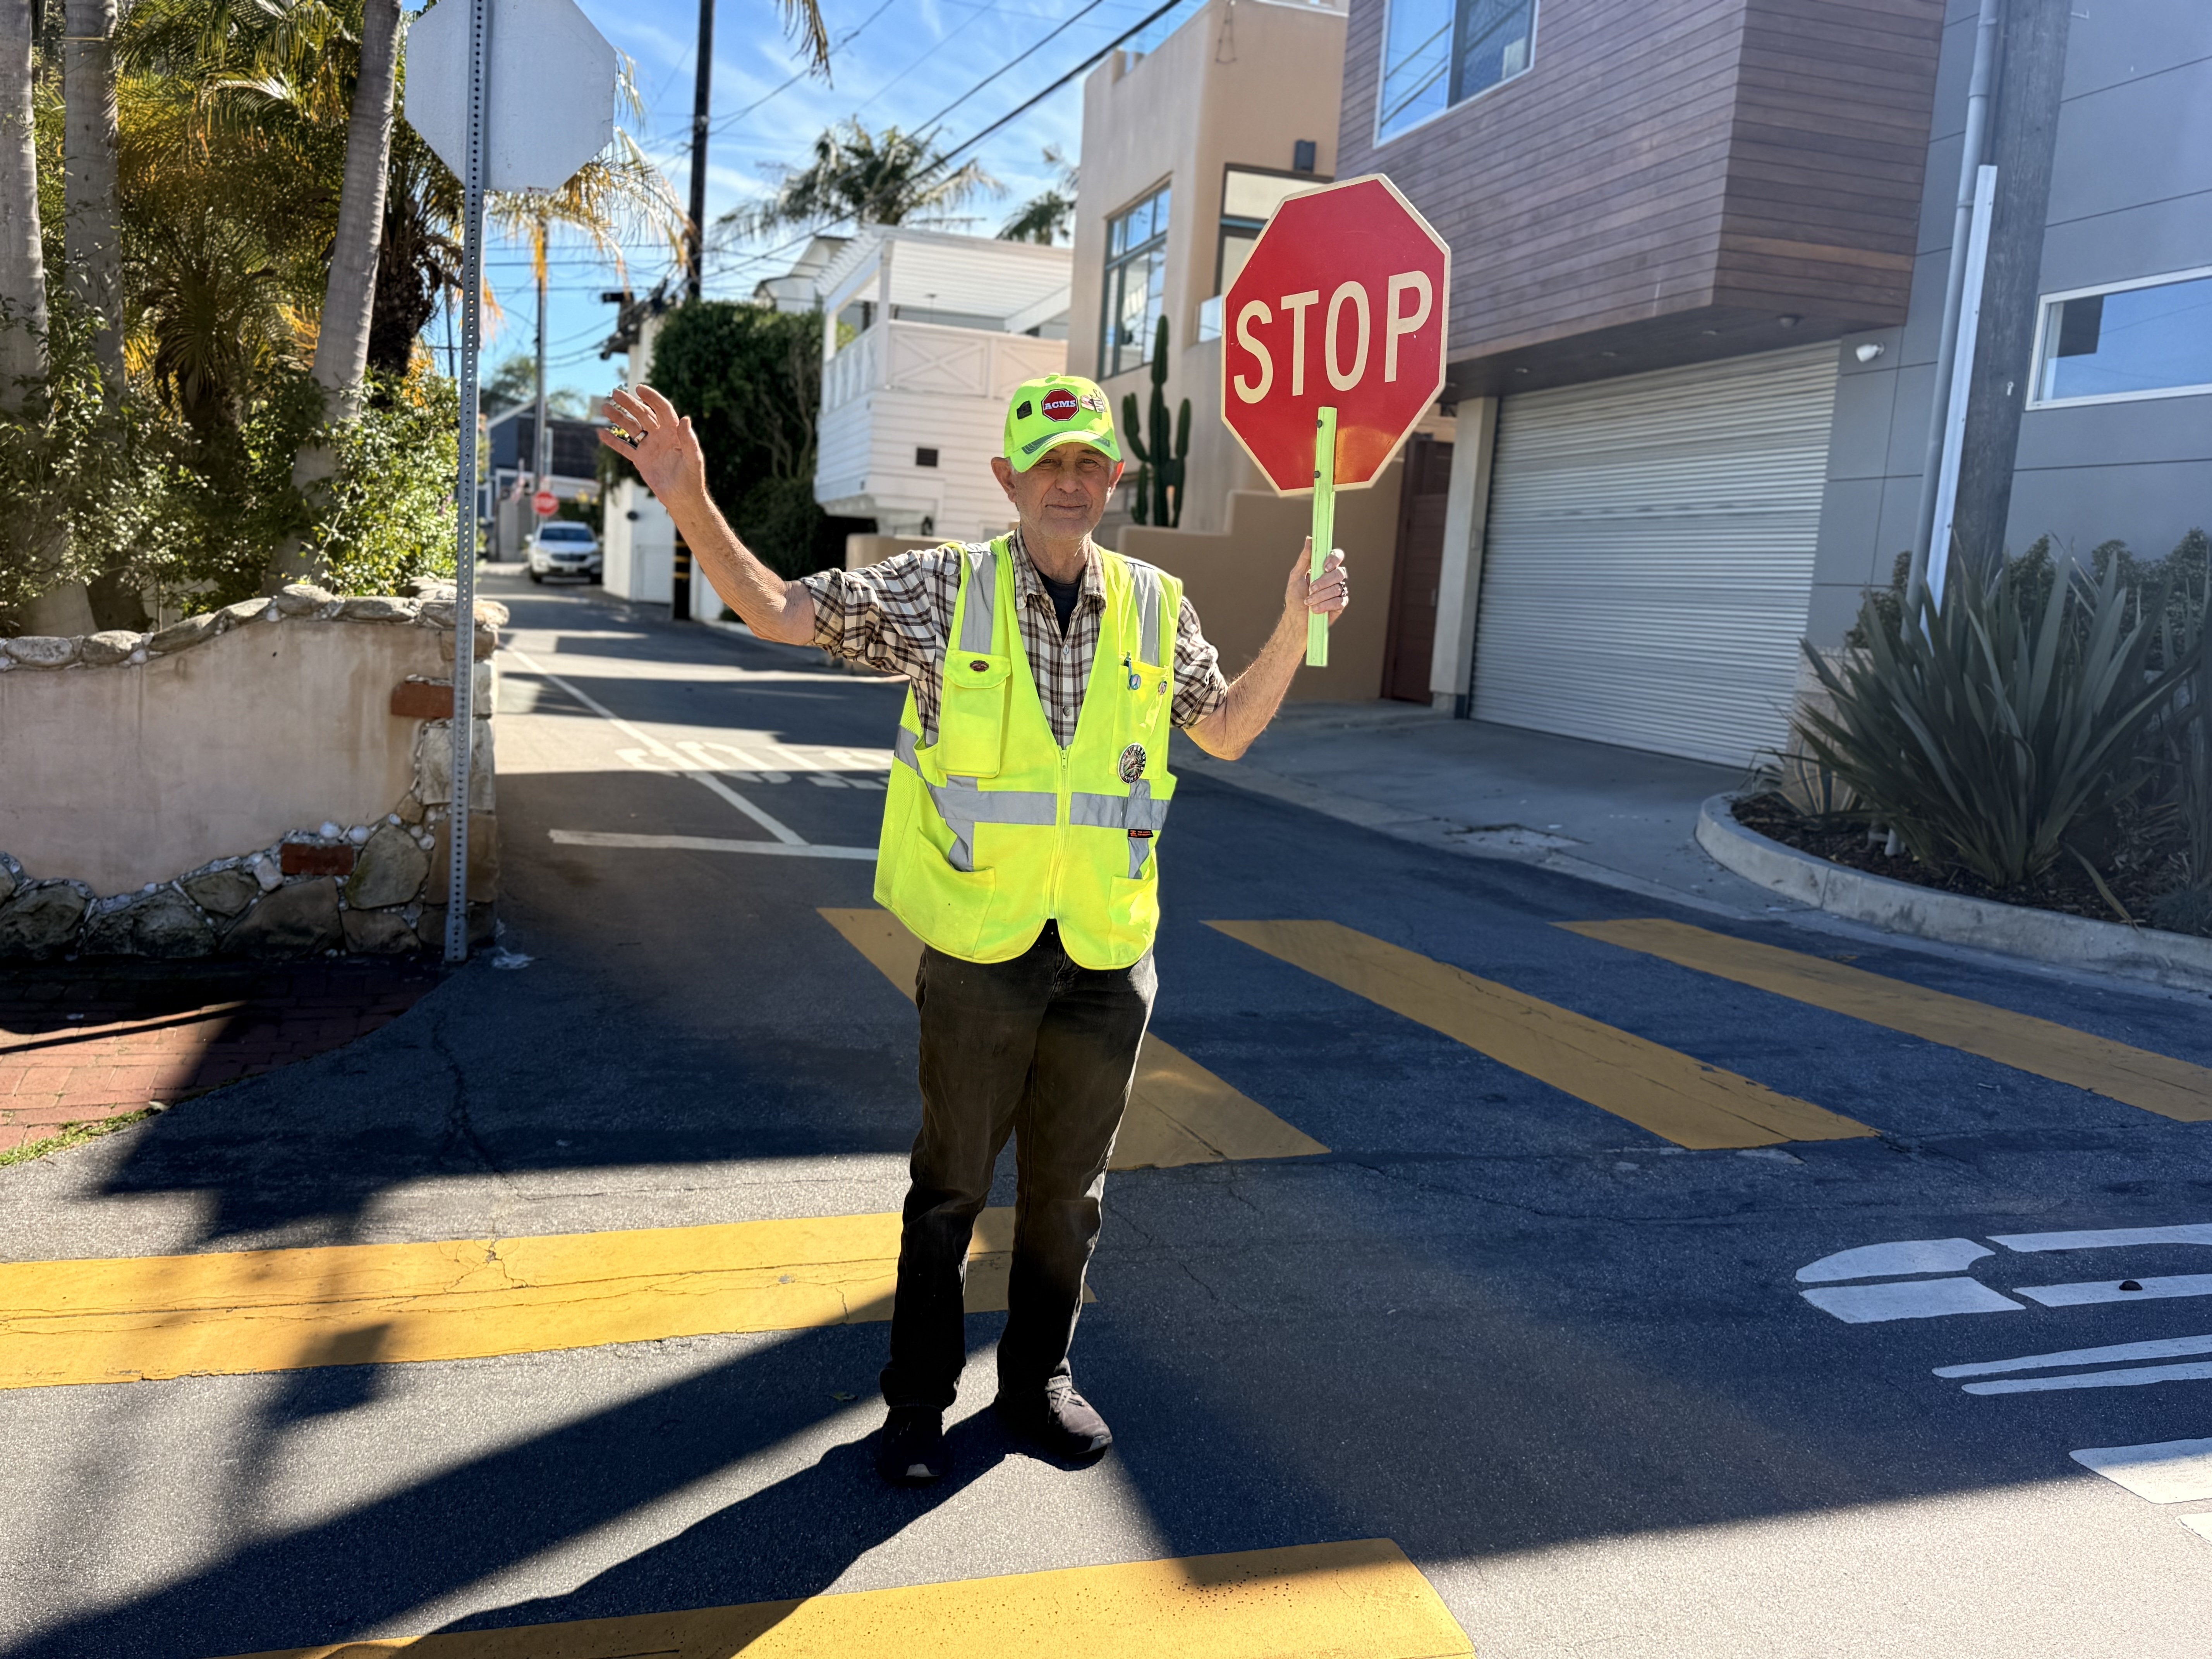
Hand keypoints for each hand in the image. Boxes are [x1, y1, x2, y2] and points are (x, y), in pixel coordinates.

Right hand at [599, 385, 706, 506]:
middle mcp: (661, 436)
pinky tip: (601, 432)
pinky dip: (613, 441)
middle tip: (615, 393)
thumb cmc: (692, 479)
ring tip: (604, 407)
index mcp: (674, 432)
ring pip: (631, 428)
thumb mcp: (693, 459)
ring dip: (618, 418)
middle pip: (643, 415)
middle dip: (630, 404)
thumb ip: (689, 440)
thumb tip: (686, 419)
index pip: (662, 410)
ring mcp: (649, 447)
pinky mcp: (641, 459)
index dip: (652, 398)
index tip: (639, 388)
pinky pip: (625, 448)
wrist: (682, 498)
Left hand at [1285, 538, 1348, 628]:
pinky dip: (1325, 605)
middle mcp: (1334, 578)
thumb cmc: (1295, 598)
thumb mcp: (1296, 575)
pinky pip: (1339, 601)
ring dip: (1320, 596)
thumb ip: (1304, 558)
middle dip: (1323, 582)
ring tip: (1308, 602)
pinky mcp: (1340, 605)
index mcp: (1324, 568)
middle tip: (1310, 589)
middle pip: (1339, 573)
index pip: (1336, 556)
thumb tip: (1310, 539)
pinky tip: (1315, 609)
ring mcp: (1339, 591)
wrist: (1296, 619)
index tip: (1324, 567)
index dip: (1334, 558)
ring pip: (1337, 588)